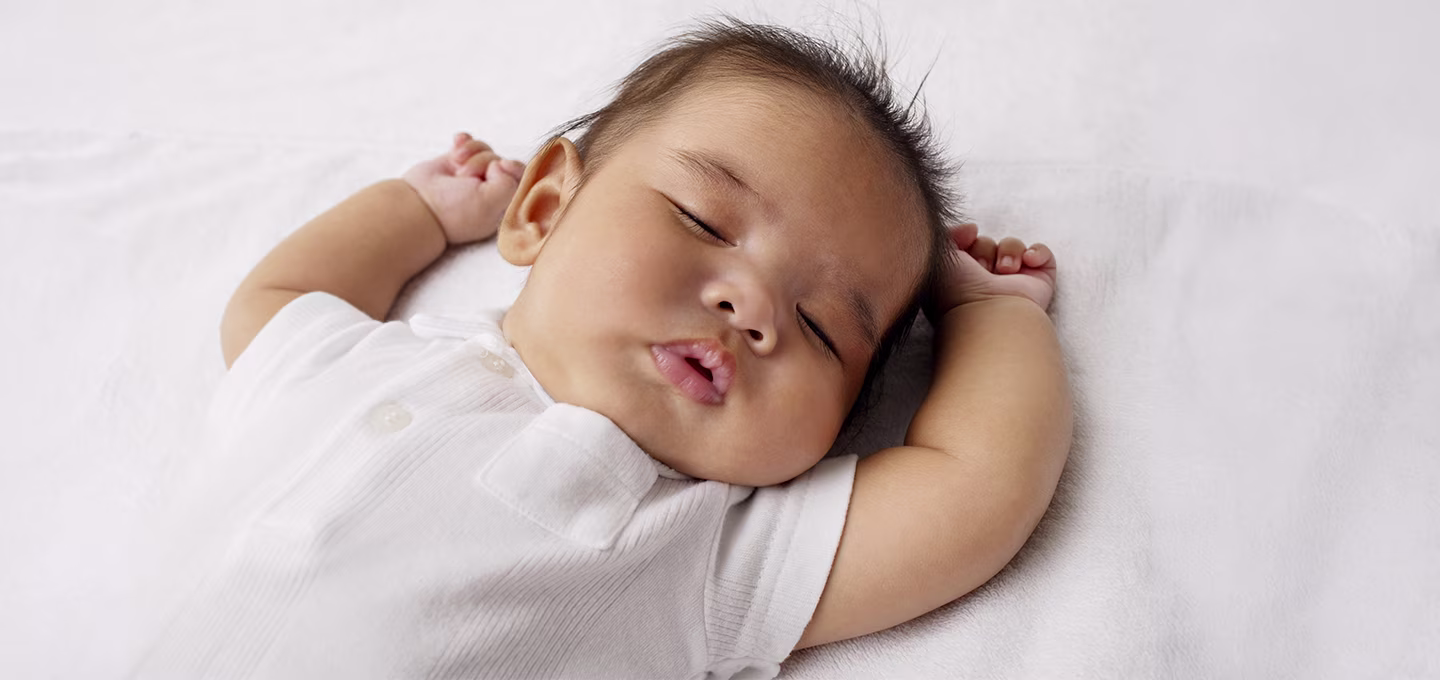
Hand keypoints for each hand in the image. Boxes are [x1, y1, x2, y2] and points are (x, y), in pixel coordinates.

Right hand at [402, 133, 525, 244]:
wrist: (418, 205)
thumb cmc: (454, 210)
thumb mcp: (490, 203)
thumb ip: (508, 183)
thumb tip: (501, 164)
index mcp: (503, 204)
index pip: (521, 178)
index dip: (513, 167)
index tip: (501, 166)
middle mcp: (490, 189)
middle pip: (501, 160)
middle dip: (484, 162)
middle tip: (465, 177)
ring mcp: (473, 175)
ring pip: (485, 149)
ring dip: (471, 152)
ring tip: (456, 164)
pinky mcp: (456, 163)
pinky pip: (468, 143)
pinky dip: (463, 142)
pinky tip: (455, 143)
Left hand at [927, 223, 1056, 315]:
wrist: (988, 314)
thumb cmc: (957, 292)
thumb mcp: (938, 257)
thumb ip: (946, 235)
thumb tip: (972, 229)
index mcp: (963, 279)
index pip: (968, 245)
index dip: (967, 239)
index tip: (967, 240)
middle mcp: (987, 282)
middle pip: (989, 243)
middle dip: (984, 250)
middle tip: (982, 269)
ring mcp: (1014, 282)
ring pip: (1012, 245)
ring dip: (1008, 252)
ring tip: (1005, 271)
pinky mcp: (1039, 283)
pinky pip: (1042, 253)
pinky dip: (1037, 252)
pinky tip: (1028, 262)